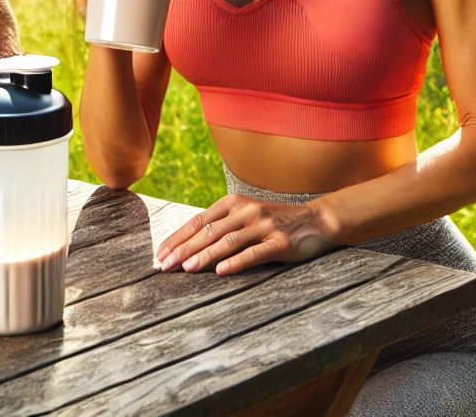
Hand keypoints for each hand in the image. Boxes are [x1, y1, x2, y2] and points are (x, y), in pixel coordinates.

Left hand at [155, 193, 339, 275]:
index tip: (160, 254)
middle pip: (207, 231)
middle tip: (165, 266)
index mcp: (232, 203)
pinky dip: (236, 262)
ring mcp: (263, 225)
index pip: (197, 222)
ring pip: (227, 241)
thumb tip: (188, 247)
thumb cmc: (274, 222)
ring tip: (186, 268)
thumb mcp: (245, 218)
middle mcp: (245, 211)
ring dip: (204, 256)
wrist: (316, 220)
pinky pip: (254, 253)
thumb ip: (222, 227)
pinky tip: (221, 271)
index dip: (177, 238)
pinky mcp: (280, 242)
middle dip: (183, 249)